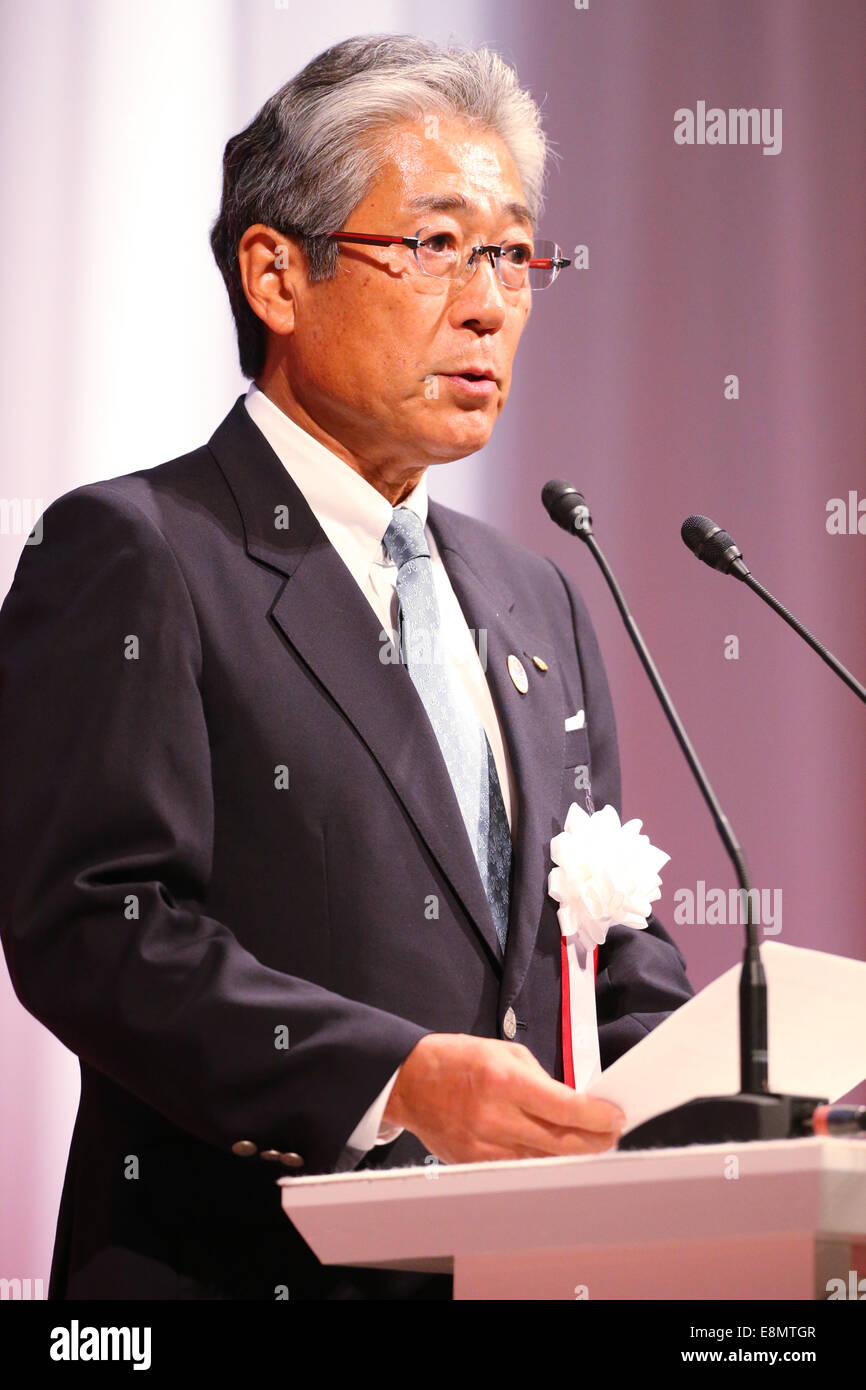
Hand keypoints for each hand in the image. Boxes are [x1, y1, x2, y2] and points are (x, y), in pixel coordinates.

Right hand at [383, 1033, 624, 1163]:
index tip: (616, 1117)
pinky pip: (519, 1167)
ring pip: (544, 1160)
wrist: (410, 1081)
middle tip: (612, 1136)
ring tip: (590, 1144)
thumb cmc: (457, 1060)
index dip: (598, 1117)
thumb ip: (540, 1079)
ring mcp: (484, 1146)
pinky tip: (554, 1153)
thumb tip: (571, 1102)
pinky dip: (541, 1160)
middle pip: (562, 1143)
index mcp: (505, 1081)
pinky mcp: (474, 1162)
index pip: (566, 1108)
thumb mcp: (504, 1052)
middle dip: (595, 1141)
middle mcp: (496, 1117)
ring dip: (572, 1154)